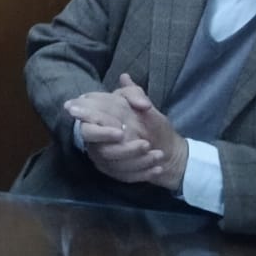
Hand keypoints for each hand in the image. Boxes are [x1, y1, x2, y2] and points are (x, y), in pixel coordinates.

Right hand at [67, 74, 187, 189]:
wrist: (167, 149)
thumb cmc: (150, 122)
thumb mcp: (143, 103)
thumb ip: (134, 92)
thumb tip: (124, 78)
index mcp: (98, 121)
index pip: (87, 127)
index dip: (99, 131)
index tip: (120, 132)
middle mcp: (96, 142)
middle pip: (101, 150)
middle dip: (124, 149)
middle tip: (146, 143)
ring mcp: (105, 160)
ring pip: (116, 165)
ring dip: (139, 160)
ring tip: (159, 154)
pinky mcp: (115, 174)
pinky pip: (126, 177)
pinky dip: (143, 173)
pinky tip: (158, 167)